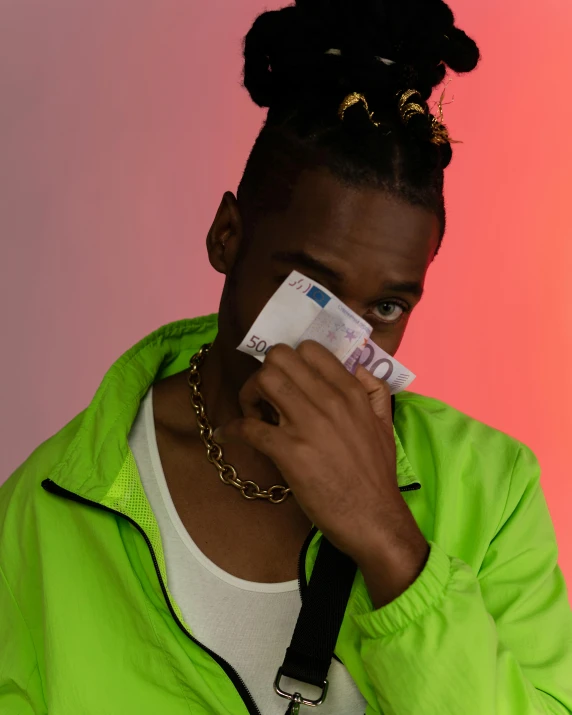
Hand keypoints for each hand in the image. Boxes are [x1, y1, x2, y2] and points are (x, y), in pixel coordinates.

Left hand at [214, 341, 427, 590]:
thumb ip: (374, 391)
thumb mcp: (384, 424)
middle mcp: (328, 400)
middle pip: (279, 358)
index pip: (308, 349)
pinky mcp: (288, 451)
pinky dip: (232, 429)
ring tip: (253, 414)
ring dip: (250, 395)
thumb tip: (357, 367)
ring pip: (263, 380)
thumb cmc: (377, 475)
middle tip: (265, 396)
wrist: (373, 517)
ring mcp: (307, 424)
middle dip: (265, 372)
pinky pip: (248, 426)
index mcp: (350, 392)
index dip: (290, 361)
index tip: (287, 381)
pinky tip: (228, 435)